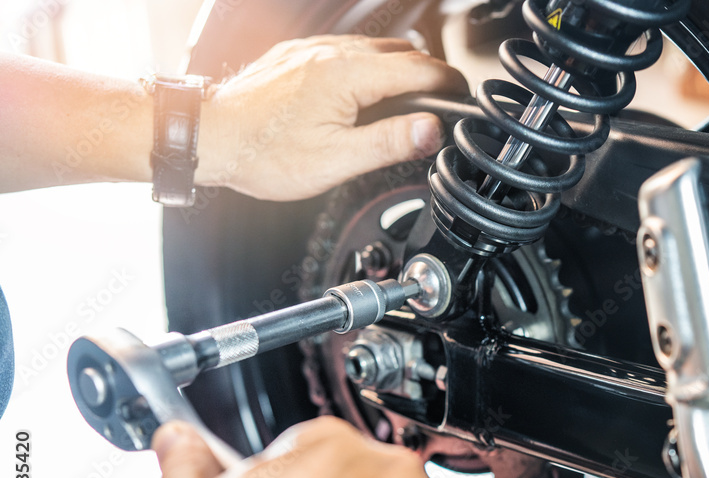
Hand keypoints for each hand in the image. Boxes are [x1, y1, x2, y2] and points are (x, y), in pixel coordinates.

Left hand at [197, 35, 467, 200]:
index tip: (463, 99)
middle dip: (428, 77)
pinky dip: (367, 69)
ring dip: (397, 71)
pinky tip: (362, 96)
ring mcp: (314, 50)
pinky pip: (347, 52)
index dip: (450, 85)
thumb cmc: (263, 153)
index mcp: (348, 76)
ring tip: (405, 104)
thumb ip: (389, 142)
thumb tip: (431, 130)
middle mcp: (333, 54)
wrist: (209, 138)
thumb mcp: (336, 161)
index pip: (420, 69)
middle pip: (402, 54)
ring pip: (374, 50)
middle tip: (439, 106)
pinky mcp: (299, 56)